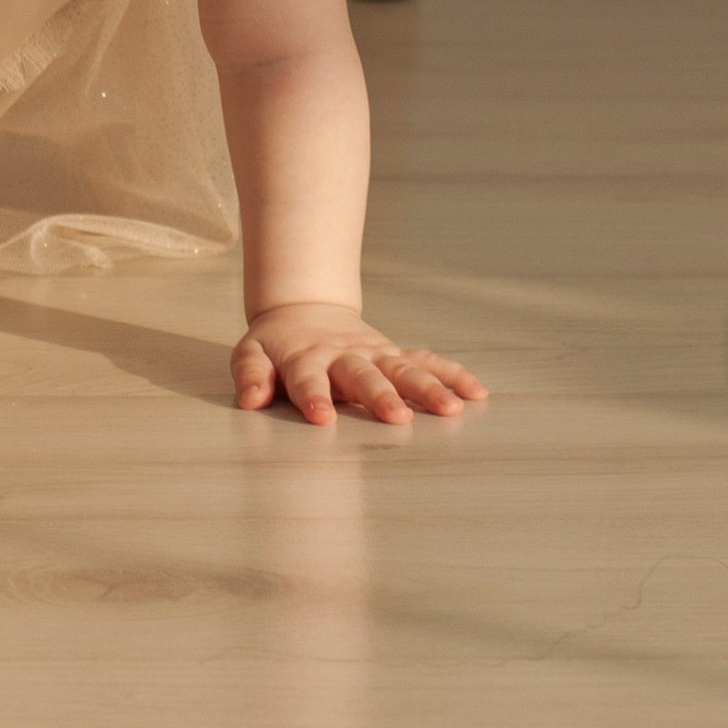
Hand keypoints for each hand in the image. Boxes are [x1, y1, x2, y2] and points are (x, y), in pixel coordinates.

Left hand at [233, 302, 487, 428]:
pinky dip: (452, 374)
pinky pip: (427, 361)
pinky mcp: (395, 353)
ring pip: (403, 368)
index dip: (313, 396)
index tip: (322, 418)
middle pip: (364, 375)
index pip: (308, 379)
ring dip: (428, 388)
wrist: (304, 309)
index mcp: (305, 358)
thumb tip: (250, 400)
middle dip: (381, 396)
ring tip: (452, 410)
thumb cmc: (276, 345)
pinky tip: (477, 393)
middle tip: (398, 418)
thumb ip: (250, 375)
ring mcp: (374, 353)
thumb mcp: (251, 354)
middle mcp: (344, 355)